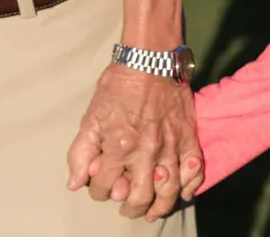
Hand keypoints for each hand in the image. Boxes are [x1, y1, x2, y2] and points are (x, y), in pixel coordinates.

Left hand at [66, 64, 201, 220]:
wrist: (151, 58)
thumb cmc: (117, 87)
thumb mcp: (90, 117)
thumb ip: (80, 153)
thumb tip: (75, 183)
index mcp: (118, 148)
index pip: (105, 187)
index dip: (99, 190)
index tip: (100, 184)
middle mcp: (146, 152)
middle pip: (139, 197)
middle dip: (130, 207)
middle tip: (127, 206)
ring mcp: (170, 145)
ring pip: (168, 189)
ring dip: (160, 205)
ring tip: (153, 211)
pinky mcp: (189, 136)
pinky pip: (194, 168)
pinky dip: (190, 185)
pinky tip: (184, 193)